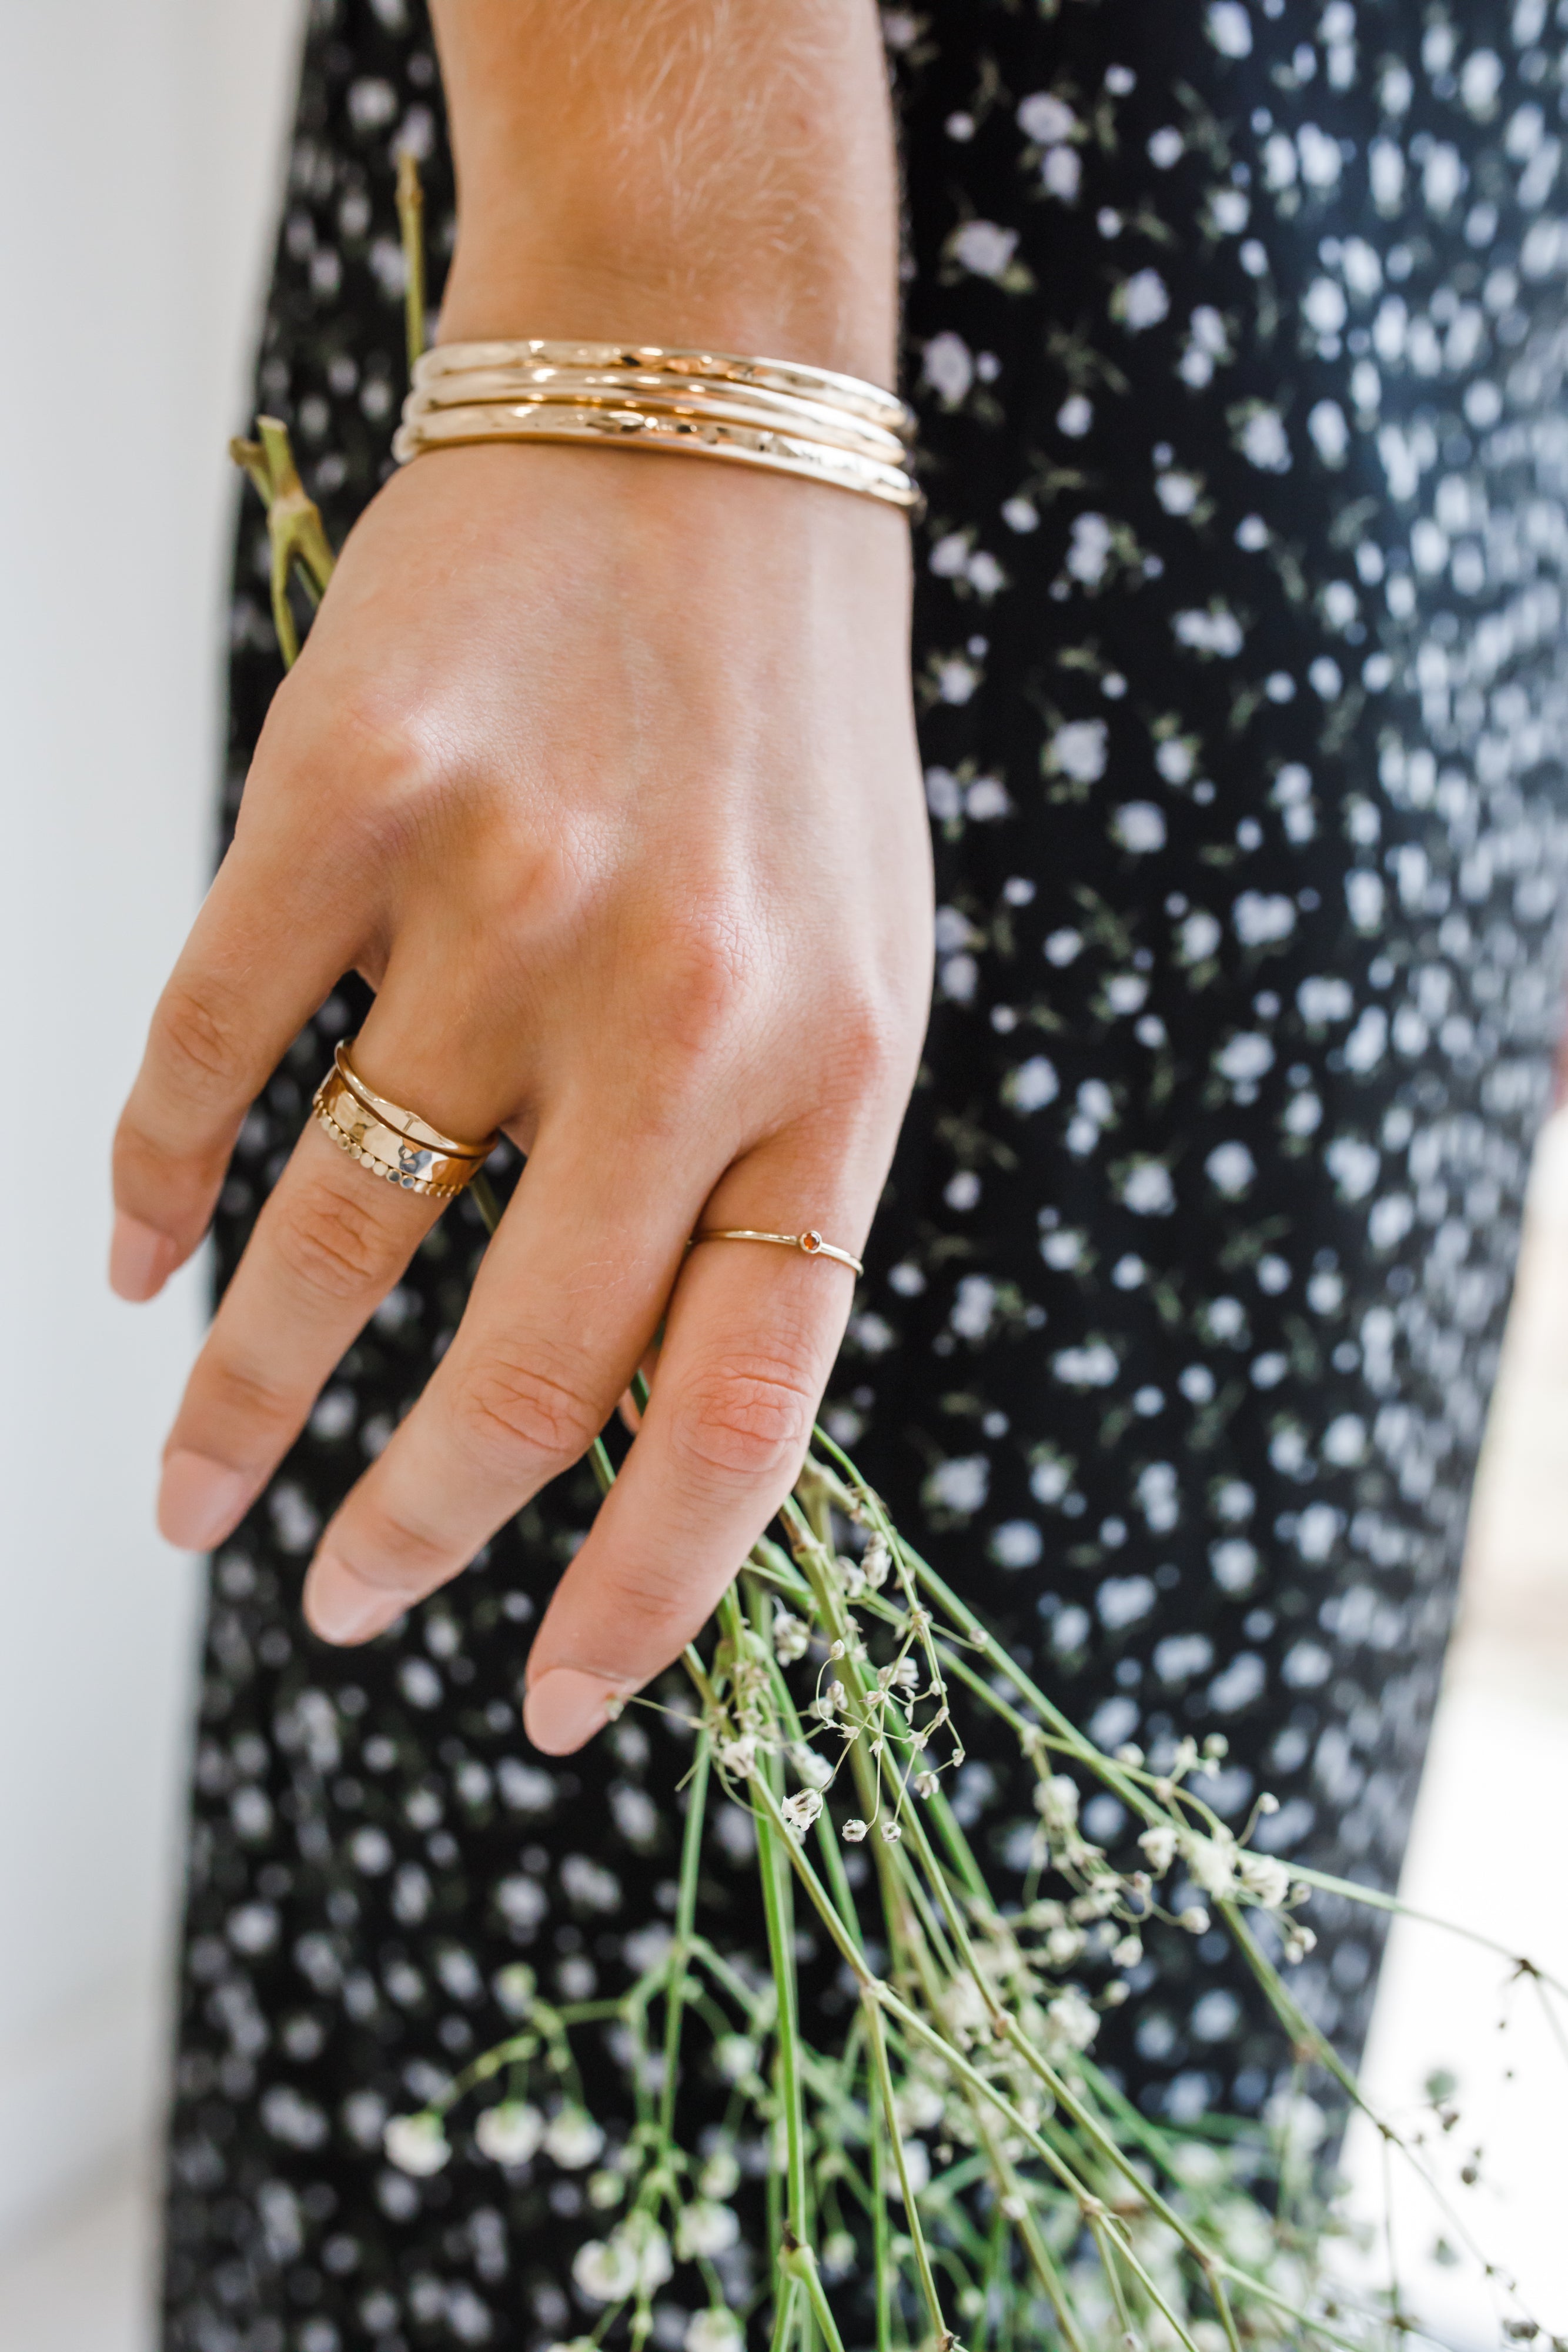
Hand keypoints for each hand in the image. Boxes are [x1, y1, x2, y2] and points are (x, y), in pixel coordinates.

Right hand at [111, 443, 929, 1750]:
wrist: (705, 418)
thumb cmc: (782, 746)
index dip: (644, 1597)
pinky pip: (211, 1053)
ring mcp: (505, 902)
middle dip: (410, 1526)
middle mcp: (681, 1011)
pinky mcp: (345, 800)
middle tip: (334, 1606)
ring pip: (336, 1233)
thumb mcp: (850, 972)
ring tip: (193, 1491)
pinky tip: (138, 1252)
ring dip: (247, 1394)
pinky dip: (156, 1180)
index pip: (741, 1413)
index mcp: (838, 1075)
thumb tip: (612, 1421)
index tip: (545, 1703)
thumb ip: (753, 1183)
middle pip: (521, 1365)